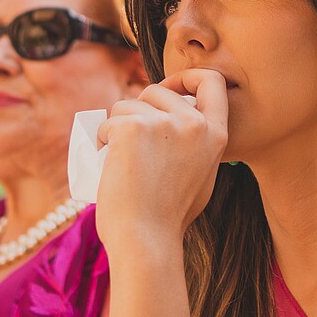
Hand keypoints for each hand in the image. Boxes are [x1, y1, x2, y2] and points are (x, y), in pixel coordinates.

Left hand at [94, 69, 229, 260]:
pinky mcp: (131, 128)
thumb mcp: (201, 174)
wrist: (146, 240)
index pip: (212, 81)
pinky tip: (109, 166)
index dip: (188, 76)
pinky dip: (101, 141)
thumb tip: (180, 112)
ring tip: (122, 164)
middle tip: (131, 147)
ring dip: (116, 127)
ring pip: (126, 105)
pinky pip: (107, 122)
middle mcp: (193, 123)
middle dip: (138, 110)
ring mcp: (162, 123)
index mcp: (216, 134)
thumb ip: (196, 142)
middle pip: (157, 90)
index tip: (171, 88)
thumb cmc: (168, 216)